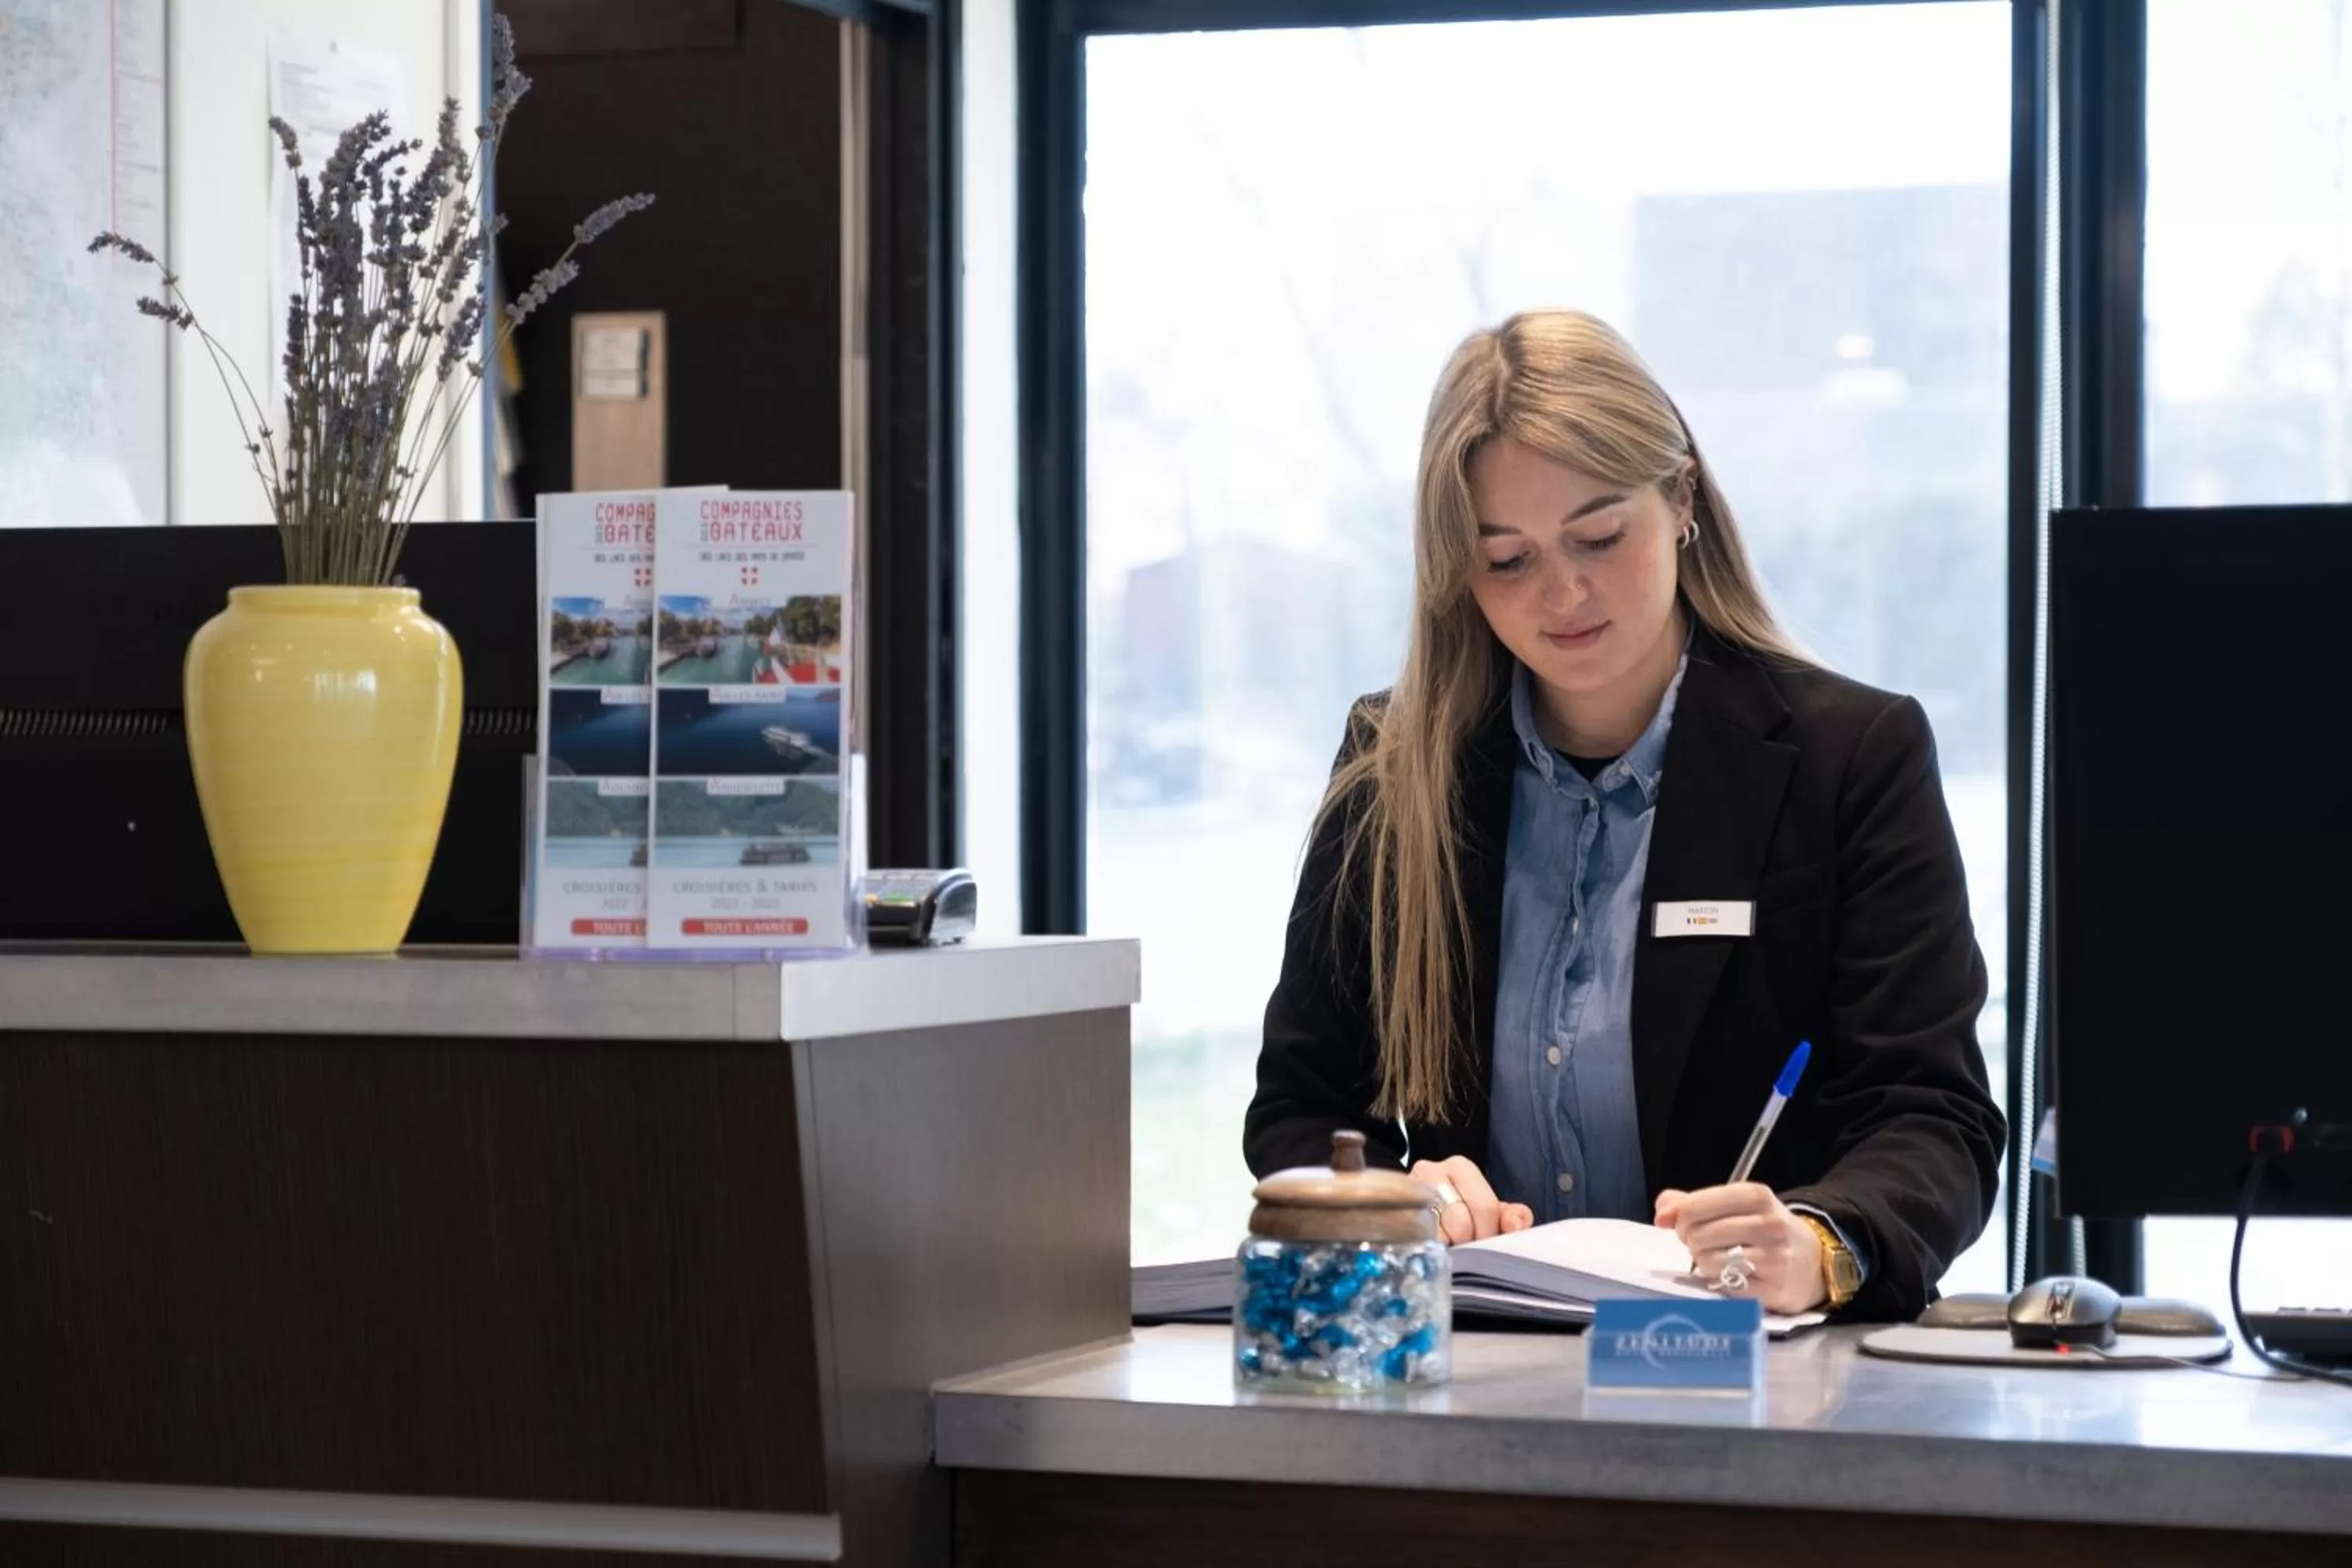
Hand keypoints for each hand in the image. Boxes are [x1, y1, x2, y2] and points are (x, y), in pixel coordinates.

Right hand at [1410, 1156, 1534, 1243]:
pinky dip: (1428, 1252)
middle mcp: (1430, 1172)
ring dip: (1448, 1248)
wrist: (1417, 1208)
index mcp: (1460, 1167)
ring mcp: (1407, 1193)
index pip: (1484, 1206)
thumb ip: (1511, 1216)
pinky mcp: (1392, 1214)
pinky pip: (1415, 1241)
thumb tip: (1515, 1225)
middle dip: (1468, 1242)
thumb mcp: (1489, 1210)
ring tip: (1450, 1248)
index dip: (1489, 1232)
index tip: (1485, 1243)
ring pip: (1437, 1234)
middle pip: (1460, 1222)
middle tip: (1467, 1250)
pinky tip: (1433, 1251)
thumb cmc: (1461, 1211)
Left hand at [1653, 1182, 1825, 1314]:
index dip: (1681, 1215)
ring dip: (1703, 1262)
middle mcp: (1769, 1224)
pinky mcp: (1773, 1288)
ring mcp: (1773, 1258)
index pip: (1698, 1203)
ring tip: (1716, 1258)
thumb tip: (1661, 1213)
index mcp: (1757, 1196)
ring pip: (1708, 1260)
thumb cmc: (1765, 1230)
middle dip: (1691, 1239)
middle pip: (1699, 1233)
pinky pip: (1724, 1285)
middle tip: (1701, 1242)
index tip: (1681, 1222)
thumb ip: (1693, 1202)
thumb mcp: (1737, 1205)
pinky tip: (1731, 1275)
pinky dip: (1719, 1281)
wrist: (1813, 1262)